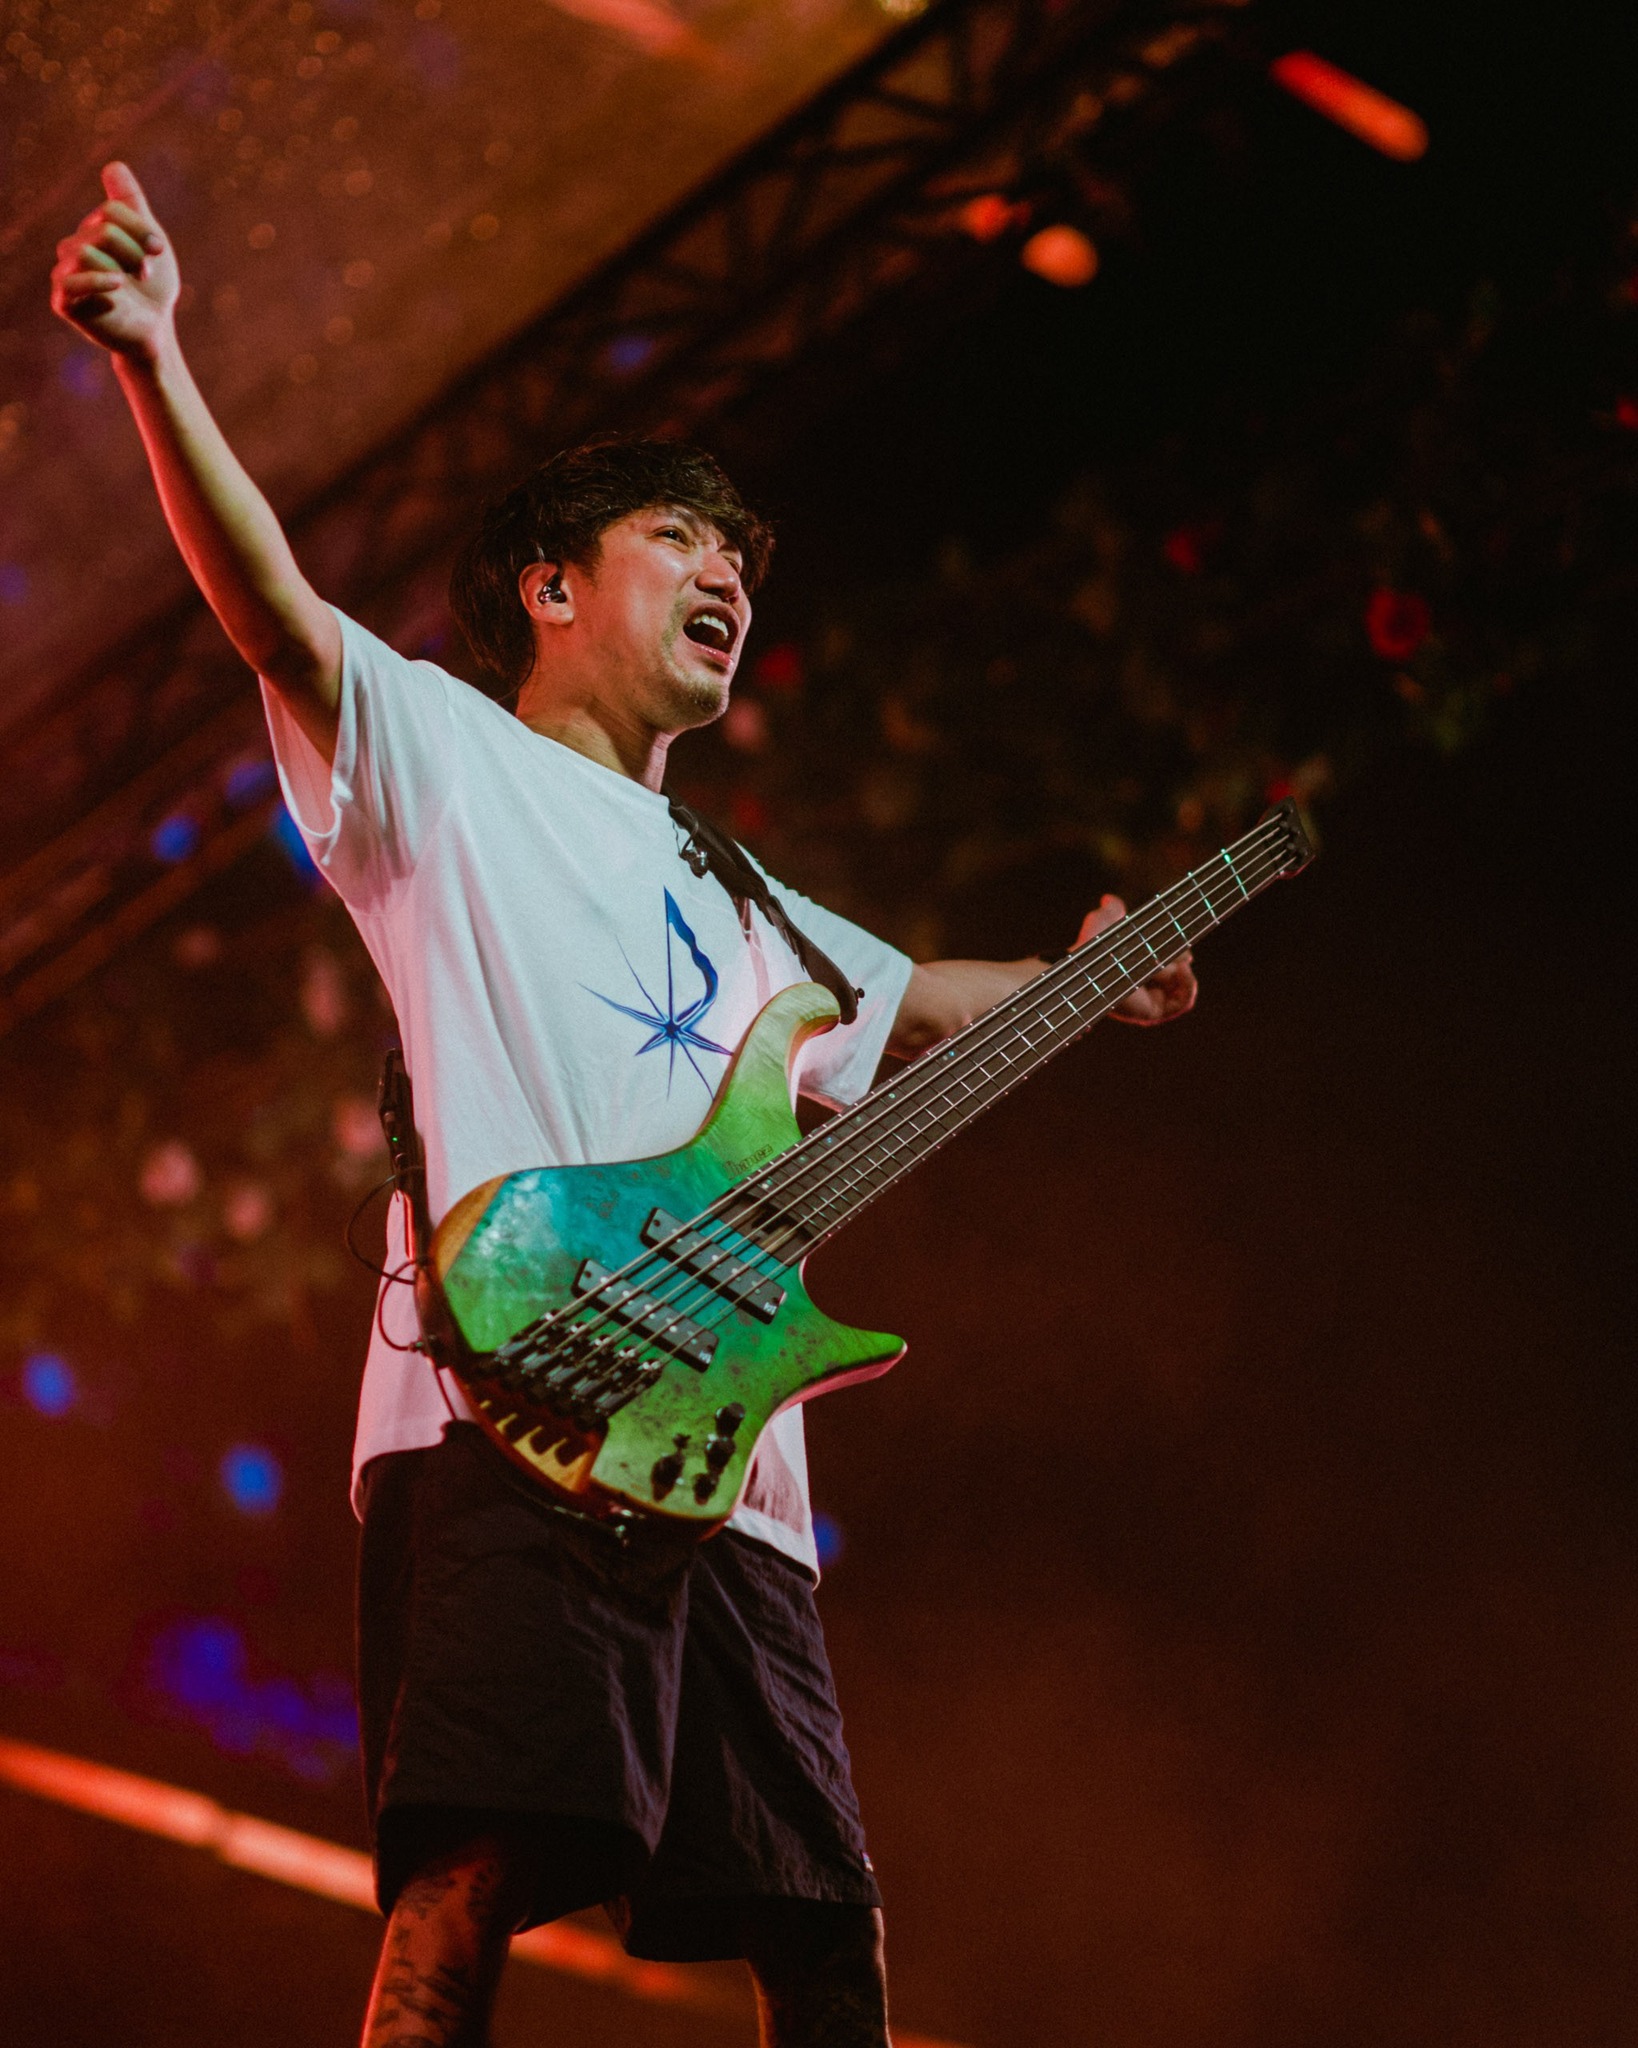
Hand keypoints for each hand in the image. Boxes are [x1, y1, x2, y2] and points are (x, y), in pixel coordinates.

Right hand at [50, 162, 178, 362]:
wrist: (154, 329)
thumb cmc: (152, 287)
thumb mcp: (149, 240)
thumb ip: (131, 205)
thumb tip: (114, 165)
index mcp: (91, 230)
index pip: (111, 212)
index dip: (140, 229)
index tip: (159, 249)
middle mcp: (73, 248)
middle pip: (101, 230)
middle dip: (134, 250)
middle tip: (145, 272)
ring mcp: (66, 274)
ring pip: (85, 252)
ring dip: (120, 269)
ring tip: (132, 283)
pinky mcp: (64, 302)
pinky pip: (70, 282)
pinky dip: (98, 282)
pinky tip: (118, 288)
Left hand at [1069, 894, 1197, 1025]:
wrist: (1092, 963)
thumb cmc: (1092, 943)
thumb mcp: (1103, 922)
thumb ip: (1110, 912)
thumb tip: (1109, 899)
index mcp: (1132, 966)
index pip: (1163, 960)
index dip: (1175, 949)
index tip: (1180, 936)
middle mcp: (1140, 986)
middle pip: (1175, 972)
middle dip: (1180, 957)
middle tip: (1179, 950)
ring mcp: (1147, 1001)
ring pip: (1180, 987)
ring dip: (1183, 972)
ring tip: (1180, 961)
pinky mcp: (1151, 1012)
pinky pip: (1181, 1004)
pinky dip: (1188, 986)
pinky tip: (1183, 970)